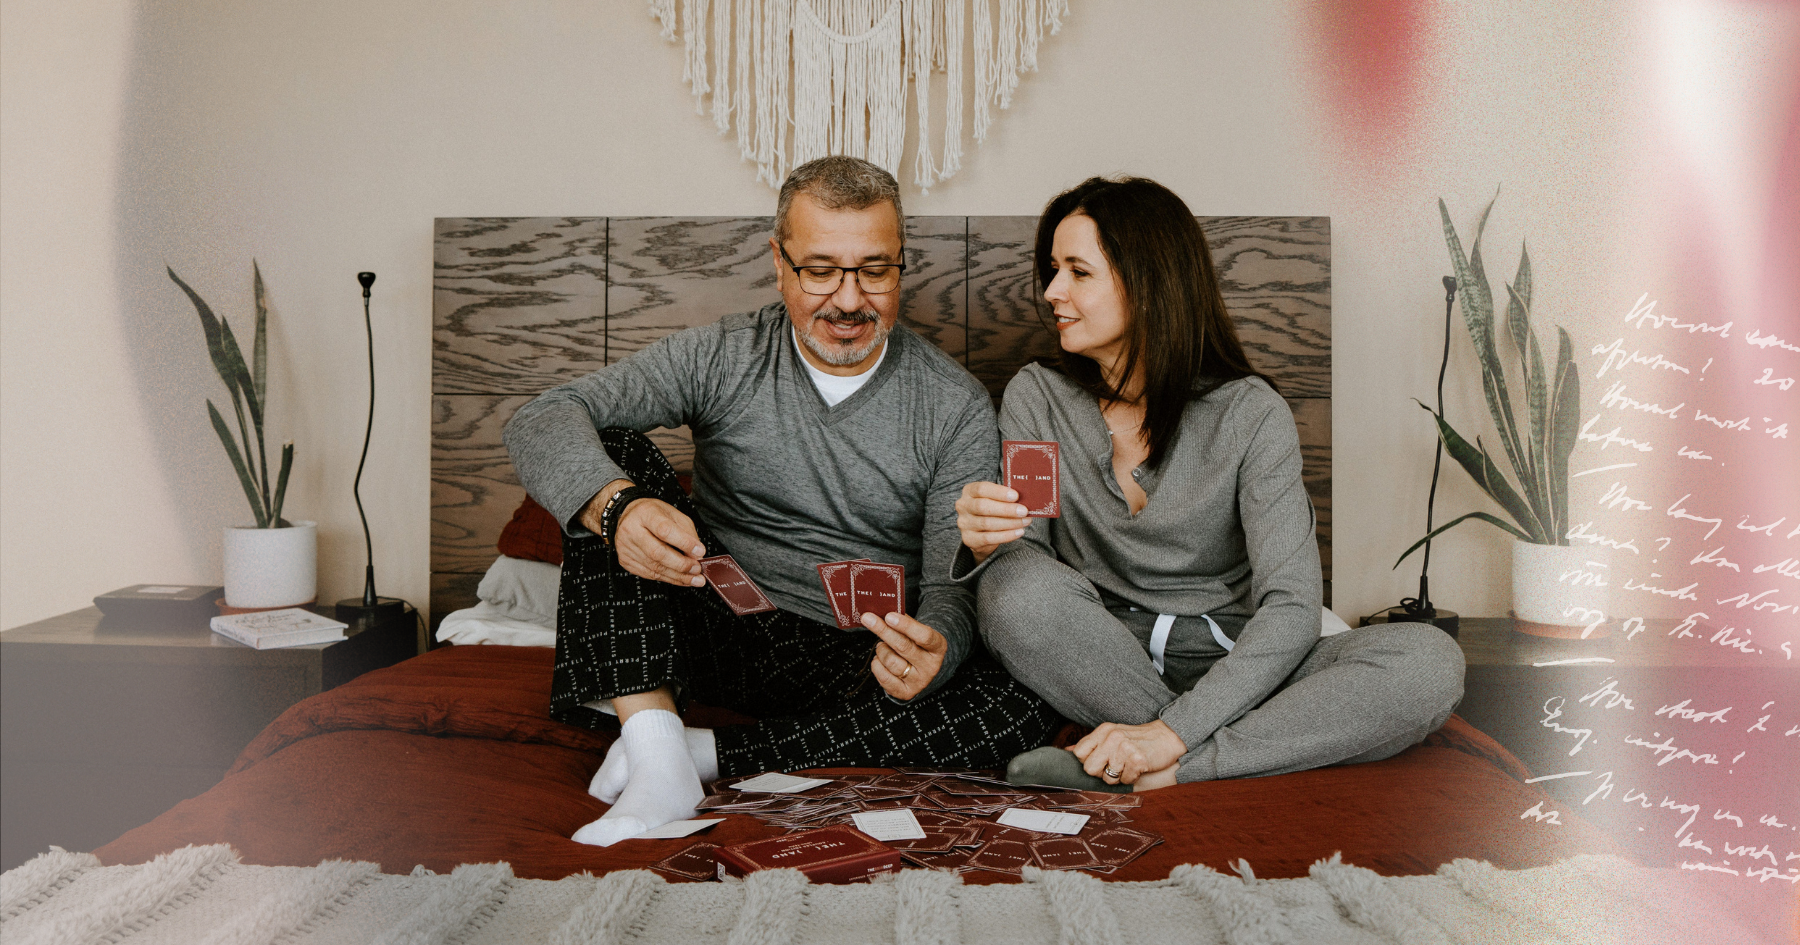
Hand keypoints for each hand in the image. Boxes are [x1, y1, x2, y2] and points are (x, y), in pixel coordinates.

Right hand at [579, 484, 706, 586]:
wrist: (626, 516)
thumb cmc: (654, 514)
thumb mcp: (674, 514)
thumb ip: (687, 533)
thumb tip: (697, 555)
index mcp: (645, 513)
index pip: (665, 530)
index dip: (684, 543)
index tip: (700, 551)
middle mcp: (631, 530)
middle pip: (658, 553)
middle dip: (681, 564)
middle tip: (698, 569)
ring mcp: (626, 547)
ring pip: (654, 568)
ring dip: (678, 576)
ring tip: (695, 579)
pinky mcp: (625, 561)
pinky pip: (649, 575)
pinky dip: (669, 579)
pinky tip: (681, 579)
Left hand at [864, 611, 946, 699]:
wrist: (921, 670)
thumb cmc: (916, 646)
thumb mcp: (917, 632)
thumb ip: (904, 623)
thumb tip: (883, 613)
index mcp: (938, 647)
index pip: (924, 636)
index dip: (906, 626)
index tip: (889, 616)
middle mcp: (931, 666)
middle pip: (903, 647)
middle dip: (883, 631)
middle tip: (868, 618)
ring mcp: (919, 682)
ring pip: (890, 661)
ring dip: (881, 649)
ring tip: (883, 646)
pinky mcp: (905, 692)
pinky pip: (883, 676)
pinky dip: (877, 664)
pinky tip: (880, 659)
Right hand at [955, 481, 1028, 563]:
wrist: (980, 532)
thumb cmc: (992, 509)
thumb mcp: (995, 498)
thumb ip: (1005, 496)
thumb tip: (1025, 497)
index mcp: (969, 491)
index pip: (981, 489)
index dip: (999, 492)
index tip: (1016, 496)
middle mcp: (963, 506)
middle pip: (983, 507)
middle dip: (1006, 509)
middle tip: (1024, 511)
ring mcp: (964, 523)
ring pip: (987, 523)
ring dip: (1010, 523)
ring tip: (1025, 521)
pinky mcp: (969, 539)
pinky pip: (989, 538)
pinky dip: (1006, 535)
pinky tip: (1019, 532)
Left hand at [1071, 720, 1185, 786]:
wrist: (1166, 737)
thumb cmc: (1137, 739)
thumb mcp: (1111, 734)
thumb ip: (1091, 744)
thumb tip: (1067, 751)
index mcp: (1103, 730)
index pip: (1079, 752)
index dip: (1088, 761)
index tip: (1101, 760)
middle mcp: (1112, 737)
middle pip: (1090, 768)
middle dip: (1101, 773)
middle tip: (1115, 766)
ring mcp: (1125, 748)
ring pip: (1108, 778)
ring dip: (1118, 777)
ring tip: (1128, 765)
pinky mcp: (1138, 760)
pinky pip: (1125, 781)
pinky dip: (1131, 778)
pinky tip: (1137, 767)